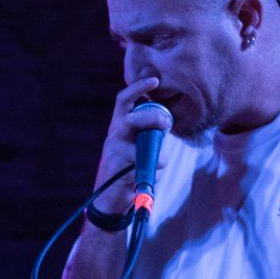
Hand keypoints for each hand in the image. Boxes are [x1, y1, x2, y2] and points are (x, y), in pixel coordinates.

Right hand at [93, 76, 169, 211]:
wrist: (112, 198)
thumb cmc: (129, 171)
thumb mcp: (139, 147)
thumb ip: (148, 134)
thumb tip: (166, 121)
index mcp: (119, 126)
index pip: (124, 100)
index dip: (138, 87)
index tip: (155, 80)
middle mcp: (114, 134)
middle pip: (132, 116)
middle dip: (152, 117)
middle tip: (167, 123)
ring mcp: (113, 149)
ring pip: (135, 137)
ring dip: (154, 145)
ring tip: (162, 159)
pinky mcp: (117, 164)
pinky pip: (142, 160)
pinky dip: (154, 167)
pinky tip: (153, 173)